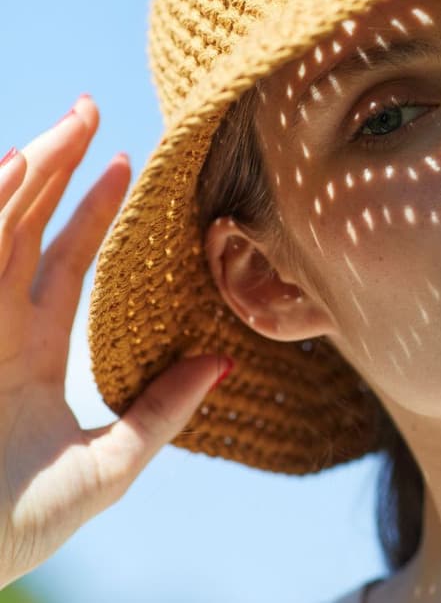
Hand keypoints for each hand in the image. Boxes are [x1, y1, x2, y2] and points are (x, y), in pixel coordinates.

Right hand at [0, 96, 230, 587]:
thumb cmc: (17, 527)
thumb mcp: (108, 465)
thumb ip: (160, 411)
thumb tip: (226, 362)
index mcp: (28, 352)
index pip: (64, 260)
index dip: (92, 209)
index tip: (128, 162)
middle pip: (27, 226)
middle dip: (57, 166)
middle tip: (92, 108)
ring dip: (28, 171)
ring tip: (69, 123)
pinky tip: (11, 166)